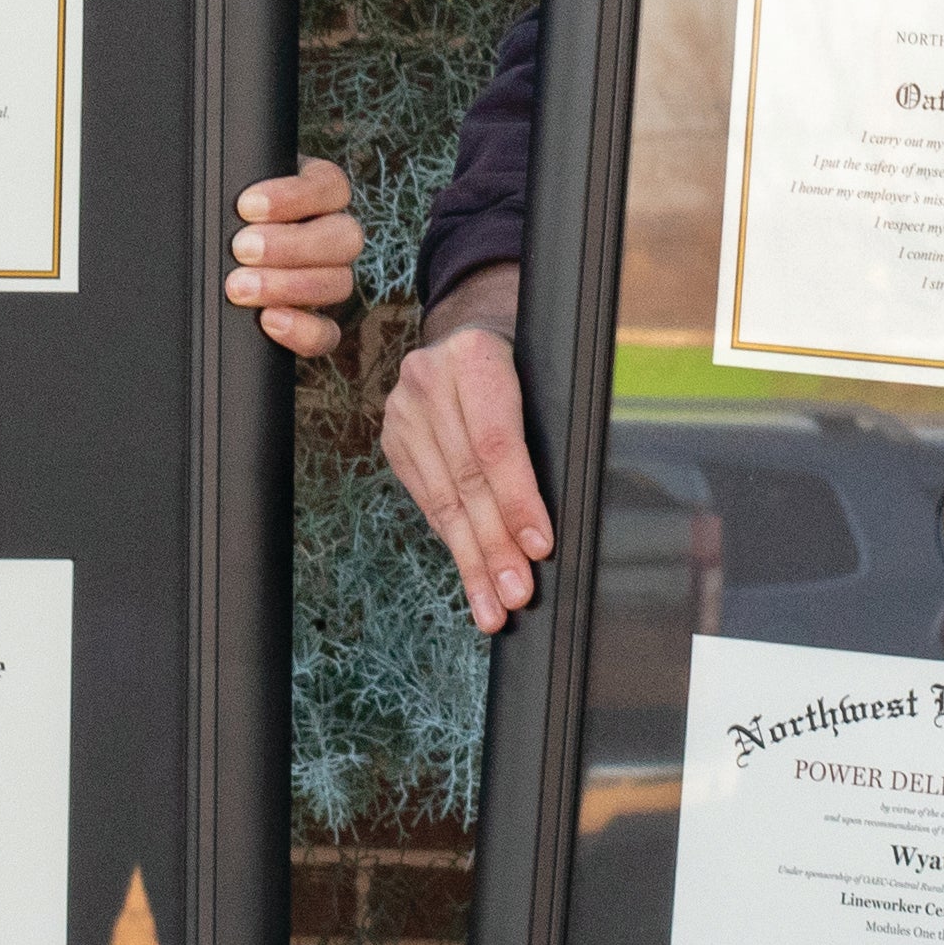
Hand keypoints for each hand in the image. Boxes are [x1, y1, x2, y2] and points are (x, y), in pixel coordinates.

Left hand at [231, 159, 367, 356]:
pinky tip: (268, 320)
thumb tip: (221, 197)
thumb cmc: (214, 220)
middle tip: (241, 249)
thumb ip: (229, 194)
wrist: (191, 266)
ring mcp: (327, 279)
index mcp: (315, 192)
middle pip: (345, 236)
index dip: (294, 196)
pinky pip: (328, 332)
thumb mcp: (224, 197)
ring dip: (290, 286)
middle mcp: (330, 234)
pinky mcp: (316, 321)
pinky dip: (303, 330)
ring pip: (340, 282)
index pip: (329, 185)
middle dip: (292, 245)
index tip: (246, 206)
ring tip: (240, 287)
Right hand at [384, 263, 550, 631]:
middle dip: (494, 546)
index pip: (496, 442)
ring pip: (443, 499)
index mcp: (475, 356)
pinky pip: (427, 501)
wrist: (468, 337)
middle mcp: (429, 379)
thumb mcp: (541, 384)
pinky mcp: (392, 438)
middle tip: (517, 595)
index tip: (540, 547)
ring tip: (495, 607)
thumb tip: (551, 525)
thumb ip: (543, 439)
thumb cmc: (523, 369)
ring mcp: (402, 410)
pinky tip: (472, 579)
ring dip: (472, 561)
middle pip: (467, 479)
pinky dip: (453, 543)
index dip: (518, 500)